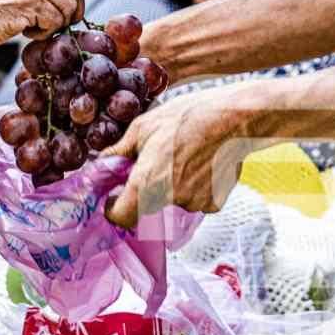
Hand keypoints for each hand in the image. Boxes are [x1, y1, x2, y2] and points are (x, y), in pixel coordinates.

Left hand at [103, 85, 262, 226]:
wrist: (234, 119)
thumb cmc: (186, 117)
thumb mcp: (143, 127)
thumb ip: (119, 151)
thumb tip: (101, 162)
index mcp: (146, 183)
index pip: (121, 216)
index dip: (114, 208)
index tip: (115, 195)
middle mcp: (169, 200)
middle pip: (148, 206)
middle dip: (147, 189)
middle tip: (156, 162)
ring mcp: (193, 204)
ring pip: (174, 201)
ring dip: (173, 186)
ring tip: (184, 156)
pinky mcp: (214, 203)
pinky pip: (196, 200)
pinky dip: (195, 187)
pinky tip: (202, 164)